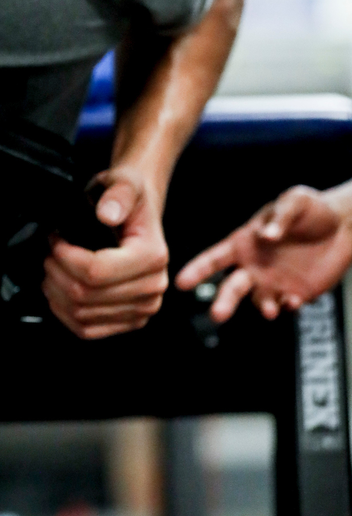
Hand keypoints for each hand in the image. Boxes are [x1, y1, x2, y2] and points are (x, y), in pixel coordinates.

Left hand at [43, 166, 168, 338]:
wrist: (139, 211)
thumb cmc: (131, 198)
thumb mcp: (126, 182)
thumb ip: (118, 194)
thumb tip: (107, 214)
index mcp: (153, 257)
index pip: (96, 272)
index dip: (65, 257)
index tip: (55, 239)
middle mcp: (152, 287)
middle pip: (87, 296)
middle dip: (57, 272)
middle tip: (49, 253)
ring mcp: (142, 308)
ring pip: (83, 315)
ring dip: (57, 293)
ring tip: (52, 269)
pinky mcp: (130, 319)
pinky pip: (88, 330)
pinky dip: (66, 314)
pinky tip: (59, 292)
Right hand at [175, 185, 351, 322]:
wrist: (343, 228)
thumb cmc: (311, 209)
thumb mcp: (294, 201)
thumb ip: (279, 217)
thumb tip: (267, 236)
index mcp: (244, 243)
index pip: (214, 258)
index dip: (197, 270)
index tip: (181, 283)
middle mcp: (253, 266)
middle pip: (231, 288)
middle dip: (223, 303)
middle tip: (217, 315)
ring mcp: (273, 282)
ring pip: (258, 302)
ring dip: (262, 307)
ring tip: (269, 309)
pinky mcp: (295, 294)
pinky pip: (285, 307)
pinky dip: (287, 307)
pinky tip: (294, 301)